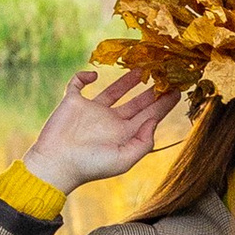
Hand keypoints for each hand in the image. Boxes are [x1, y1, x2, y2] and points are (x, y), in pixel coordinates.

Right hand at [24, 66, 190, 190]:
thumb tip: (153, 121)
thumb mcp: (123, 159)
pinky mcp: (73, 102)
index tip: (178, 90)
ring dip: (128, 79)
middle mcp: (110, 121)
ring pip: (114, 90)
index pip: (149, 116)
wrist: (56, 163)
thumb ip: (142, 142)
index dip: (164, 104)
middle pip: (137, 102)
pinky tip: (94, 76)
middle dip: (152, 90)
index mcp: (124, 134)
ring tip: (142, 68)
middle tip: (166, 74)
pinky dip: (84, 76)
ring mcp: (92, 110)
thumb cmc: (90, 166)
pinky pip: (79, 84)